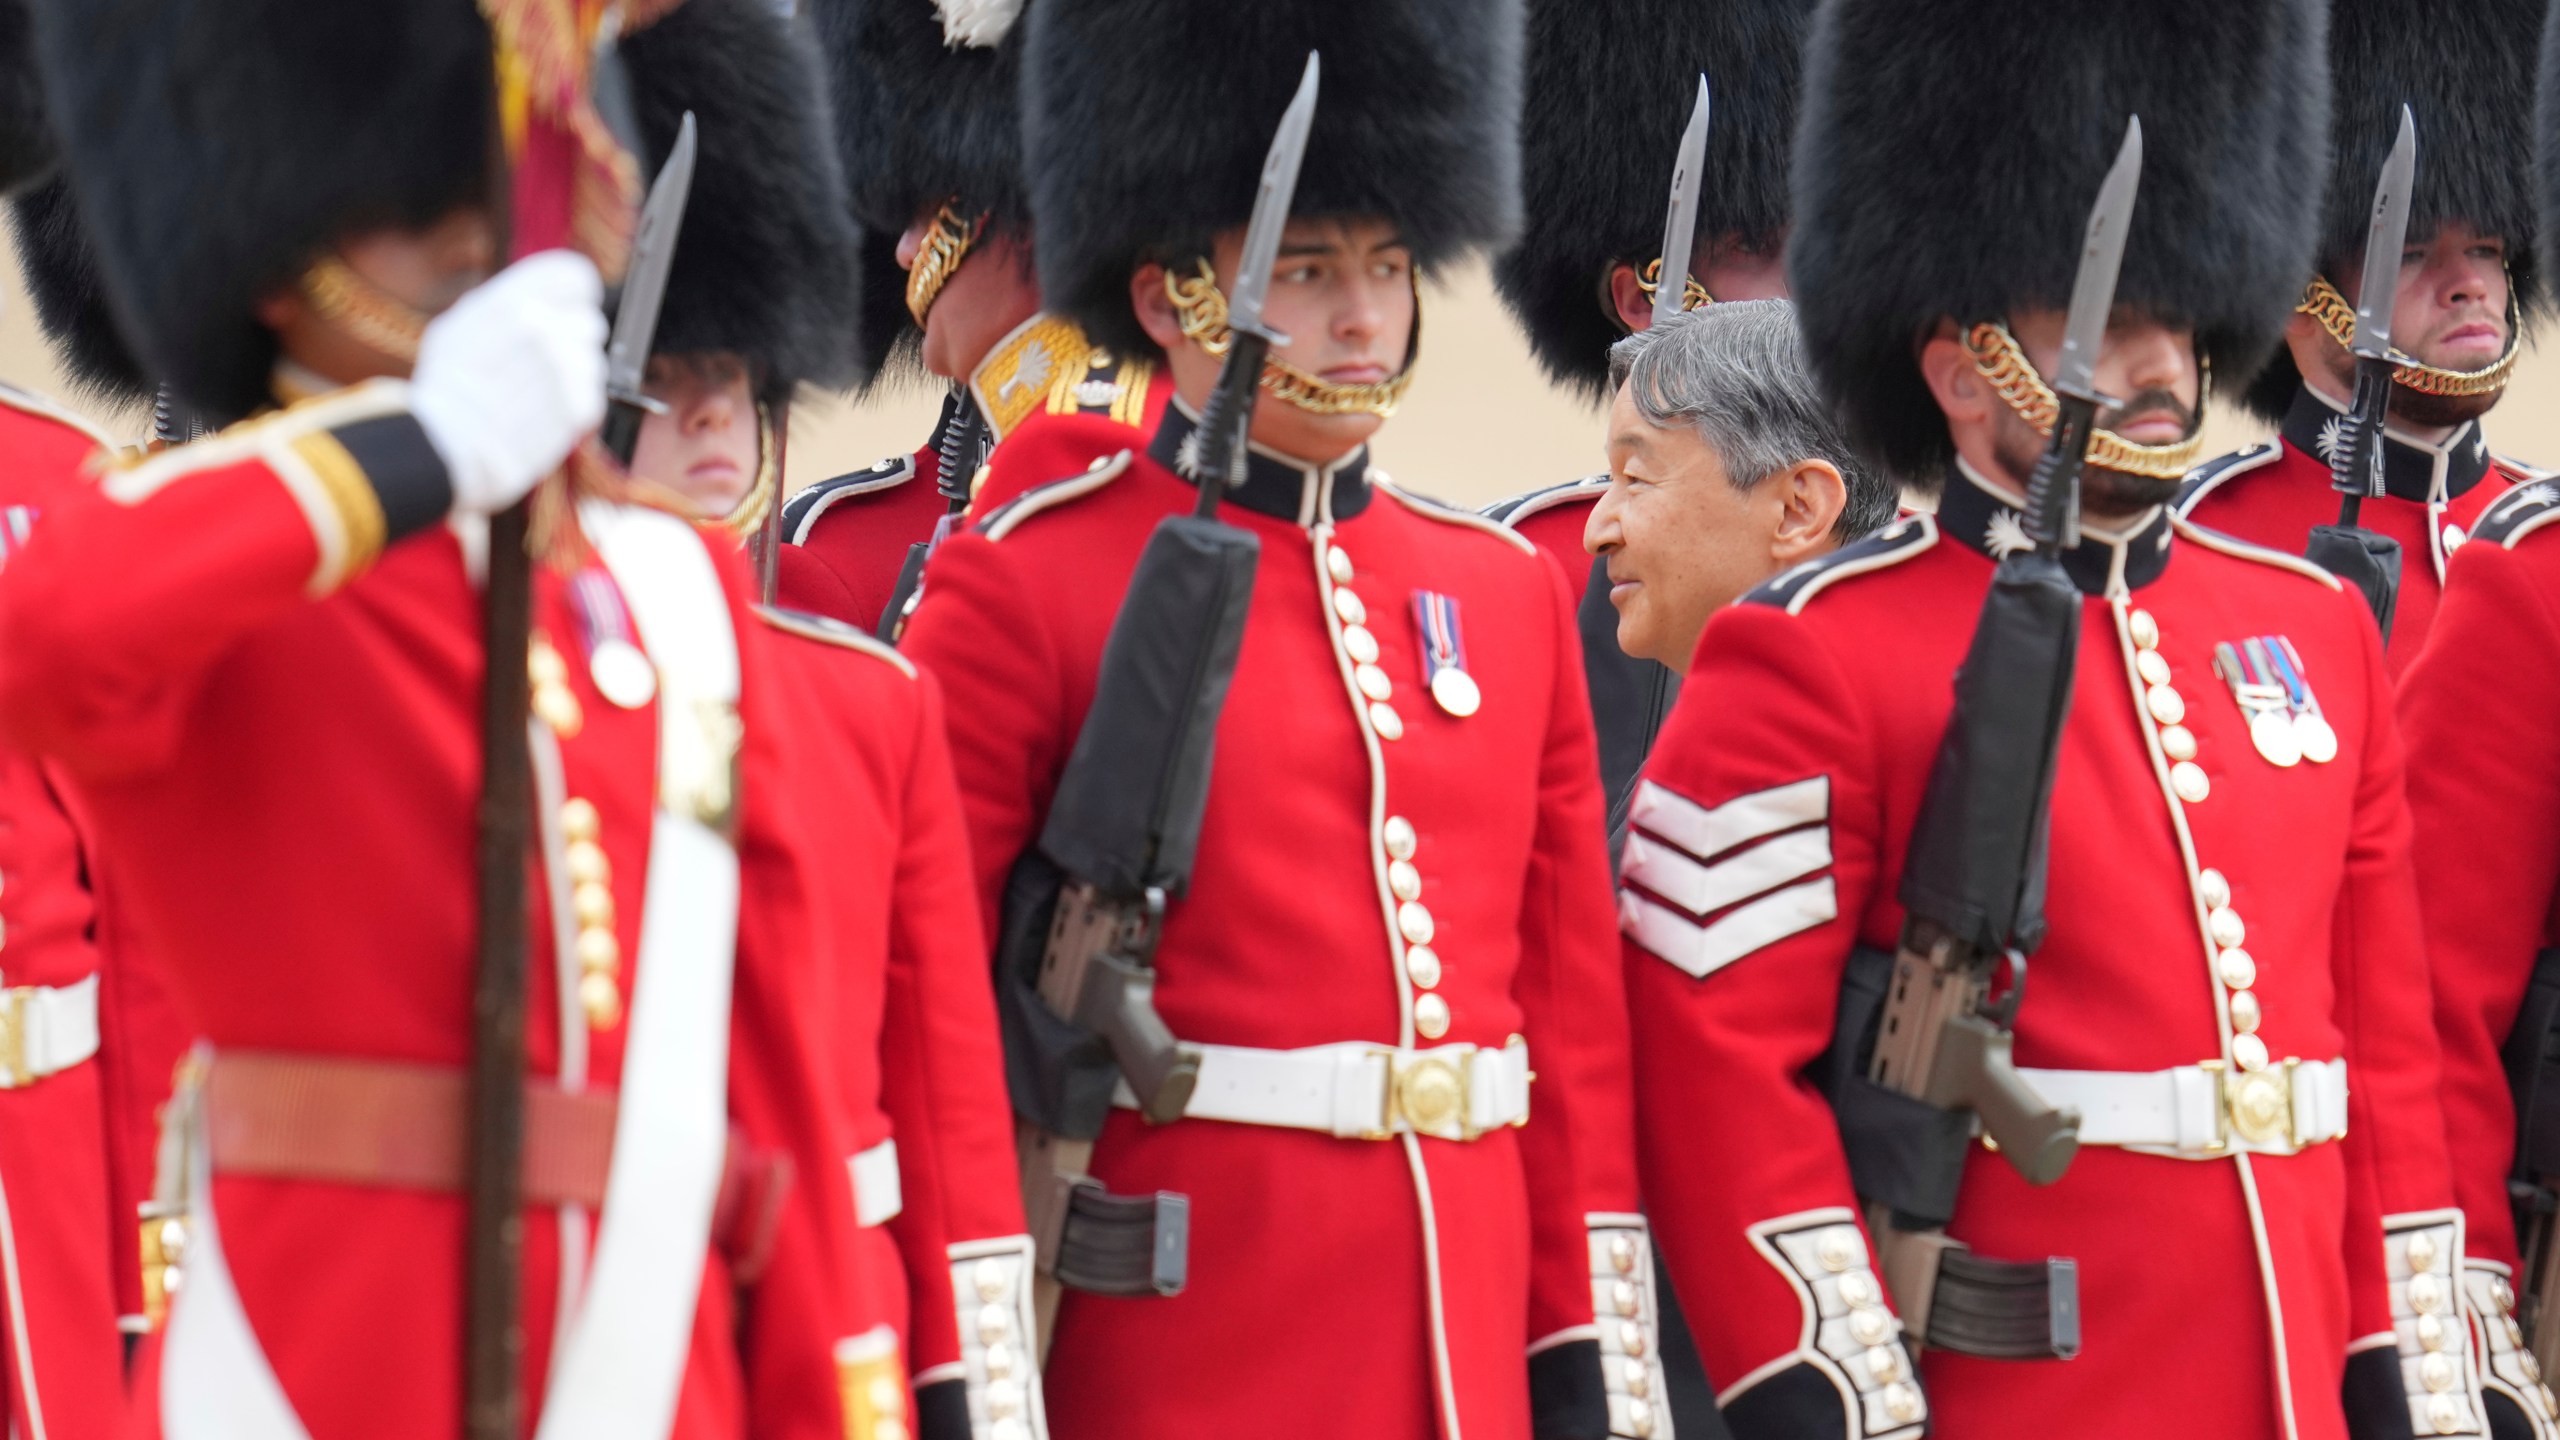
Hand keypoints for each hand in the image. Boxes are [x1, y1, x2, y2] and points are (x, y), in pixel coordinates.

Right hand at [408, 250, 606, 514]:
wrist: (442, 447)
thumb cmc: (446, 388)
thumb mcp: (459, 327)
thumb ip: (506, 305)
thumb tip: (548, 296)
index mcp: (510, 300)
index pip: (575, 275)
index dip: (575, 294)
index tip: (566, 307)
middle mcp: (541, 327)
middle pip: (590, 321)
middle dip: (572, 341)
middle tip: (539, 365)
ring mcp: (563, 369)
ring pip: (594, 362)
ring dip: (572, 378)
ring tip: (533, 395)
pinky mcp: (578, 408)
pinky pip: (593, 398)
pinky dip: (573, 408)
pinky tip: (541, 415)